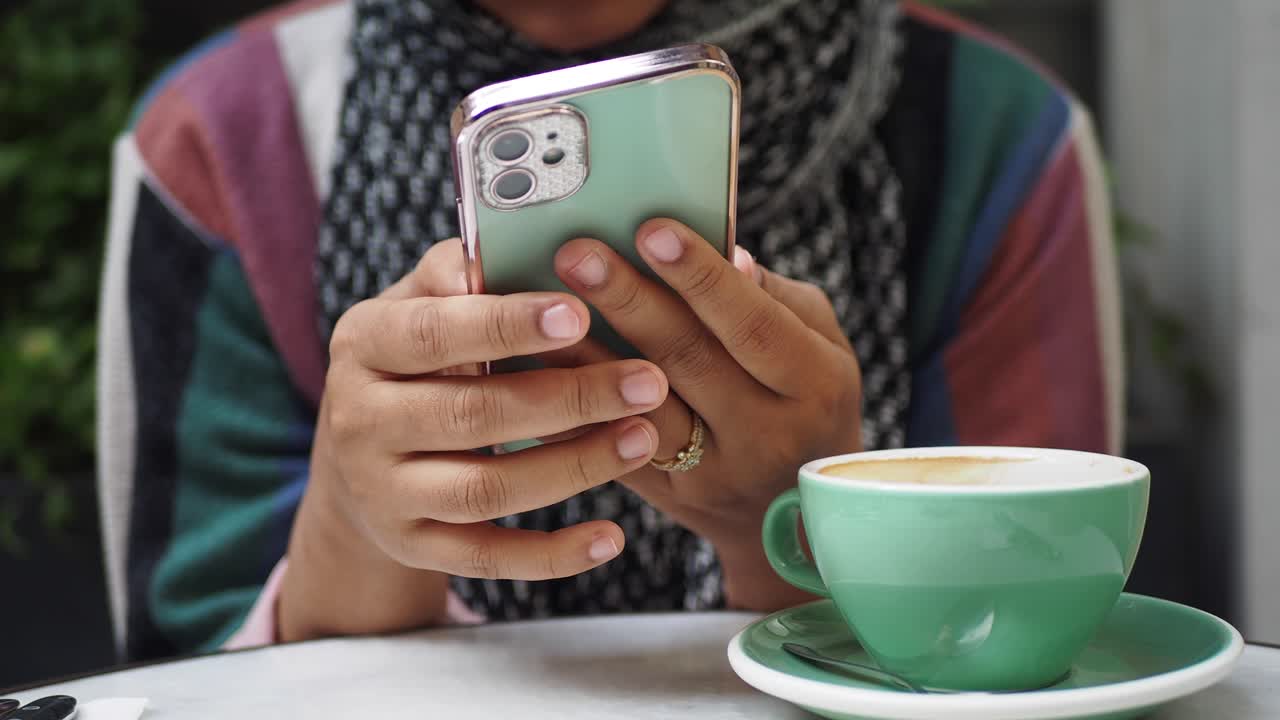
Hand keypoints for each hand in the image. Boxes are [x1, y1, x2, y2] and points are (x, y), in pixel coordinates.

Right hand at [280, 240, 667, 640]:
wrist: (357, 458)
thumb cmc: (415, 358)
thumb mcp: (417, 305)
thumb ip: (457, 274)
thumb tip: (509, 241)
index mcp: (364, 344)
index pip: (434, 332)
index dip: (505, 325)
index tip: (580, 314)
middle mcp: (360, 422)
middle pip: (471, 415)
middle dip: (569, 399)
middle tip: (649, 380)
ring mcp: (383, 493)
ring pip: (485, 491)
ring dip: (573, 467)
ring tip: (644, 438)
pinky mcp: (413, 547)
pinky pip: (486, 558)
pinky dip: (551, 555)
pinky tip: (612, 537)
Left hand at [550, 219, 862, 610]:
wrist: (800, 514)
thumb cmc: (808, 402)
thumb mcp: (822, 347)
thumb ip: (775, 299)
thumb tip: (726, 253)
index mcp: (813, 384)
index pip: (752, 323)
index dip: (700, 276)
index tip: (652, 229)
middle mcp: (765, 433)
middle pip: (688, 359)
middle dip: (627, 299)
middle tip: (576, 252)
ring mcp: (713, 471)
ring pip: (641, 407)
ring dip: (587, 354)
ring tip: (541, 304)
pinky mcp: (669, 493)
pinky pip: (613, 443)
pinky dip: (575, 402)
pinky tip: (538, 361)